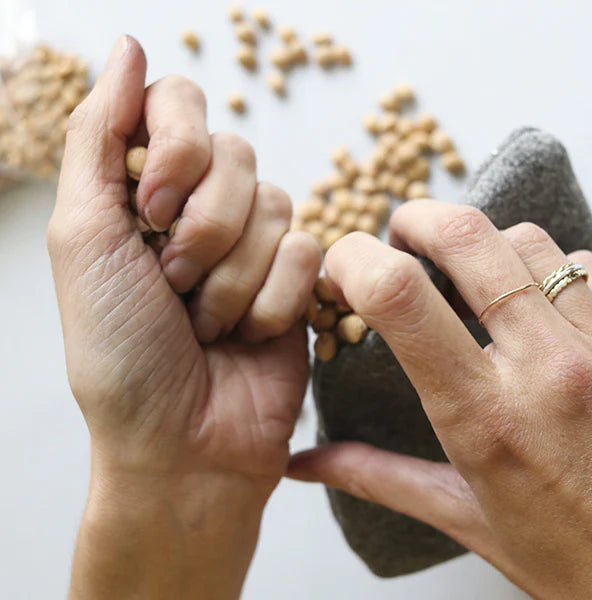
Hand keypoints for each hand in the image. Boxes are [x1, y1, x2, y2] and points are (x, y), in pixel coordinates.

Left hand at [49, 36, 319, 598]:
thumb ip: (101, 135)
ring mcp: (253, 244)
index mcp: (143, 189)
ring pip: (275, 203)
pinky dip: (273, 302)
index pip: (180, 102)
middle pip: (235, 151)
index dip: (178, 147)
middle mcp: (201, 207)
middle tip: (173, 285)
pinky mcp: (298, 280)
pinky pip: (308, 250)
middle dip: (202, 230)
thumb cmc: (121, 356)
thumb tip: (126, 47)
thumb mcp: (84, 236)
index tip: (151, 212)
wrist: (183, 446)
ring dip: (233, 277)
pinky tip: (249, 337)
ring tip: (207, 324)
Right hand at [289, 200, 591, 598]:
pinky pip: (591, 268)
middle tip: (404, 231)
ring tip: (477, 272)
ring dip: (488, 244)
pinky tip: (545, 302)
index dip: (357, 258)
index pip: (402, 298)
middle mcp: (550, 371)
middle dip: (420, 218)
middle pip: (469, 238)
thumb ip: (379, 477)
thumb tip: (308, 463)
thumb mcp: (468, 520)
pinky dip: (552, 270)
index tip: (347, 260)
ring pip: (531, 241)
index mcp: (486, 419)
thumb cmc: (578, 565)